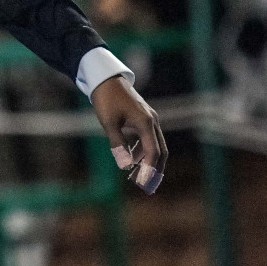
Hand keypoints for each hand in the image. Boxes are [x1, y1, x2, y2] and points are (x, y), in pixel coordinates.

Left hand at [90, 74, 167, 193]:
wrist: (105, 78)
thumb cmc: (106, 99)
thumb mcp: (109, 122)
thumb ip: (117, 143)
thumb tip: (125, 165)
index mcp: (146, 122)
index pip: (153, 151)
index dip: (150, 169)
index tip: (144, 184)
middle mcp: (152, 121)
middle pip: (161, 151)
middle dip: (155, 170)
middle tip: (147, 187)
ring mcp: (149, 119)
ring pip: (156, 145)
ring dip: (149, 162)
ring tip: (138, 177)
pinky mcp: (144, 118)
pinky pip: (148, 139)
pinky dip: (143, 151)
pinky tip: (133, 159)